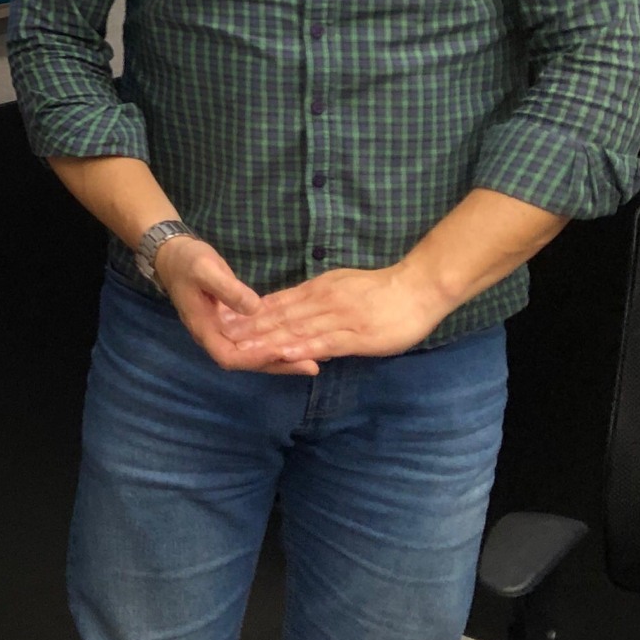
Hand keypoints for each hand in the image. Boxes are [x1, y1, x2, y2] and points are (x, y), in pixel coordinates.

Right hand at [156, 235, 317, 375]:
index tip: (282, 353)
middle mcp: (215, 336)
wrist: (174, 254)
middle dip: (278, 364)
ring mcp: (225, 330)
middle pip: (247, 361)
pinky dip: (277, 340)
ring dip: (282, 356)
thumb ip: (228, 289)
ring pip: (255, 351)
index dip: (256, 359)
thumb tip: (255, 309)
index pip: (229, 357)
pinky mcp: (234, 322)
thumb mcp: (205, 270)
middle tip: (311, 365)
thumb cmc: (187, 261)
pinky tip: (301, 339)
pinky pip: (257, 337)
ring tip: (316, 357)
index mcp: (204, 329)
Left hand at [233, 261, 450, 361]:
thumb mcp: (341, 285)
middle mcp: (322, 302)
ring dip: (267, 341)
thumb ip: (316, 299)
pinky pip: (324, 342)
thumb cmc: (384, 290)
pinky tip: (283, 354)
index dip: (248, 314)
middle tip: (220, 336)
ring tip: (241, 350)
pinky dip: (302, 348)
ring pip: (296, 331)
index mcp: (318, 290)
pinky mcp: (356, 335)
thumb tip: (293, 311)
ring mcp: (338, 318)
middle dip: (249, 329)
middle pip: (279, 317)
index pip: (276, 303)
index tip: (223, 320)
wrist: (419, 287)